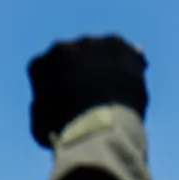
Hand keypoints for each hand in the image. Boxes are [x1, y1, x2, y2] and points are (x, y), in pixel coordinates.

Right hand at [28, 35, 148, 146]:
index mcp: (40, 65)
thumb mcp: (41, 129)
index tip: (71, 101)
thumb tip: (45, 99)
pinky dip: (130, 62)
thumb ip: (41, 109)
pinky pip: (126, 51)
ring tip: (118, 89)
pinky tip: (138, 73)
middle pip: (74, 58)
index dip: (60, 86)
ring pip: (100, 53)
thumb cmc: (69, 135)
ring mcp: (91, 44)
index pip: (47, 71)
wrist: (99, 127)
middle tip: (97, 95)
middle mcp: (63, 47)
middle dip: (84, 73)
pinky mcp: (117, 45)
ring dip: (107, 66)